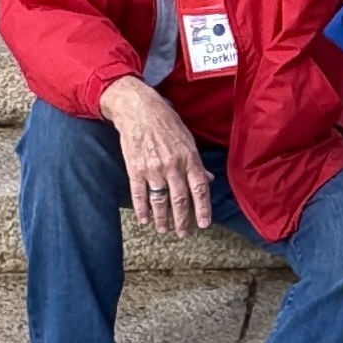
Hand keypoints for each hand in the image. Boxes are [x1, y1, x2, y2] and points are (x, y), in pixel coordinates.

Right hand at [99, 76, 212, 237]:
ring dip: (162, 219)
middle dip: (182, 220)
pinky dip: (142, 209)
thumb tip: (207, 180)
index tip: (204, 224)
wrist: (138, 109)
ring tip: (164, 229)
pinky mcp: (135, 169)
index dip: (203, 208)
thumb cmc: (165, 120)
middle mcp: (173, 165)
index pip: (199, 188)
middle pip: (180, 200)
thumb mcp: (187, 138)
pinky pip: (139, 195)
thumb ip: (196, 162)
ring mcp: (153, 169)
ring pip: (160, 201)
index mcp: (189, 157)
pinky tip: (145, 219)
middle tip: (183, 233)